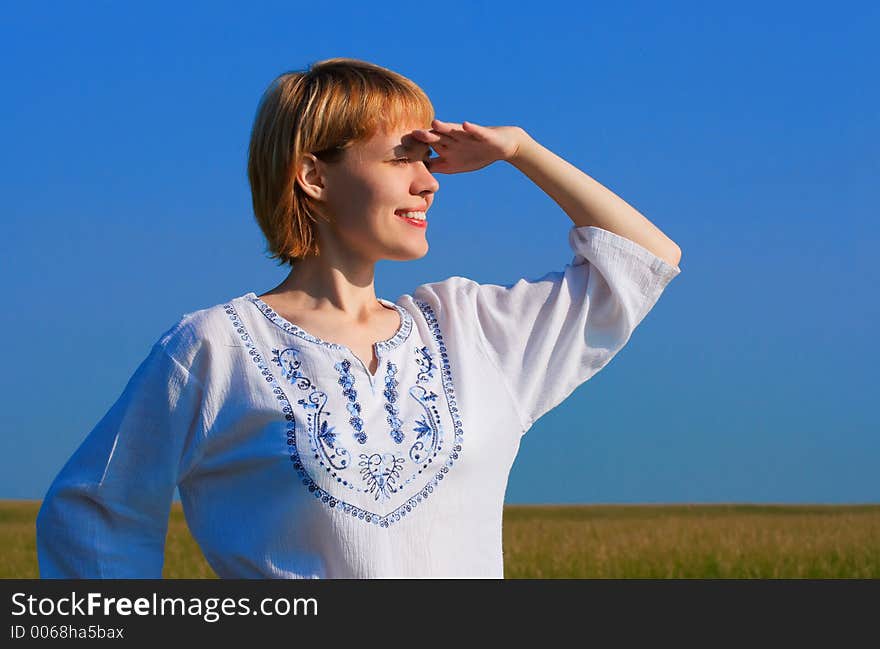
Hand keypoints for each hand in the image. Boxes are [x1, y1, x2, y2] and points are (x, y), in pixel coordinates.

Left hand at [411, 119, 525, 173]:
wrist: (501, 147)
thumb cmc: (476, 154)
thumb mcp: (455, 164)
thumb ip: (437, 166)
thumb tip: (418, 172)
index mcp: (447, 145)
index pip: (429, 145)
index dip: (418, 147)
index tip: (404, 149)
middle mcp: (454, 138)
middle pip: (438, 136)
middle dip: (426, 135)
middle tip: (412, 134)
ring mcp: (467, 135)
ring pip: (454, 131)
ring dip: (445, 127)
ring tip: (435, 124)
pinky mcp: (482, 134)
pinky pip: (476, 131)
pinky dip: (471, 128)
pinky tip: (466, 125)